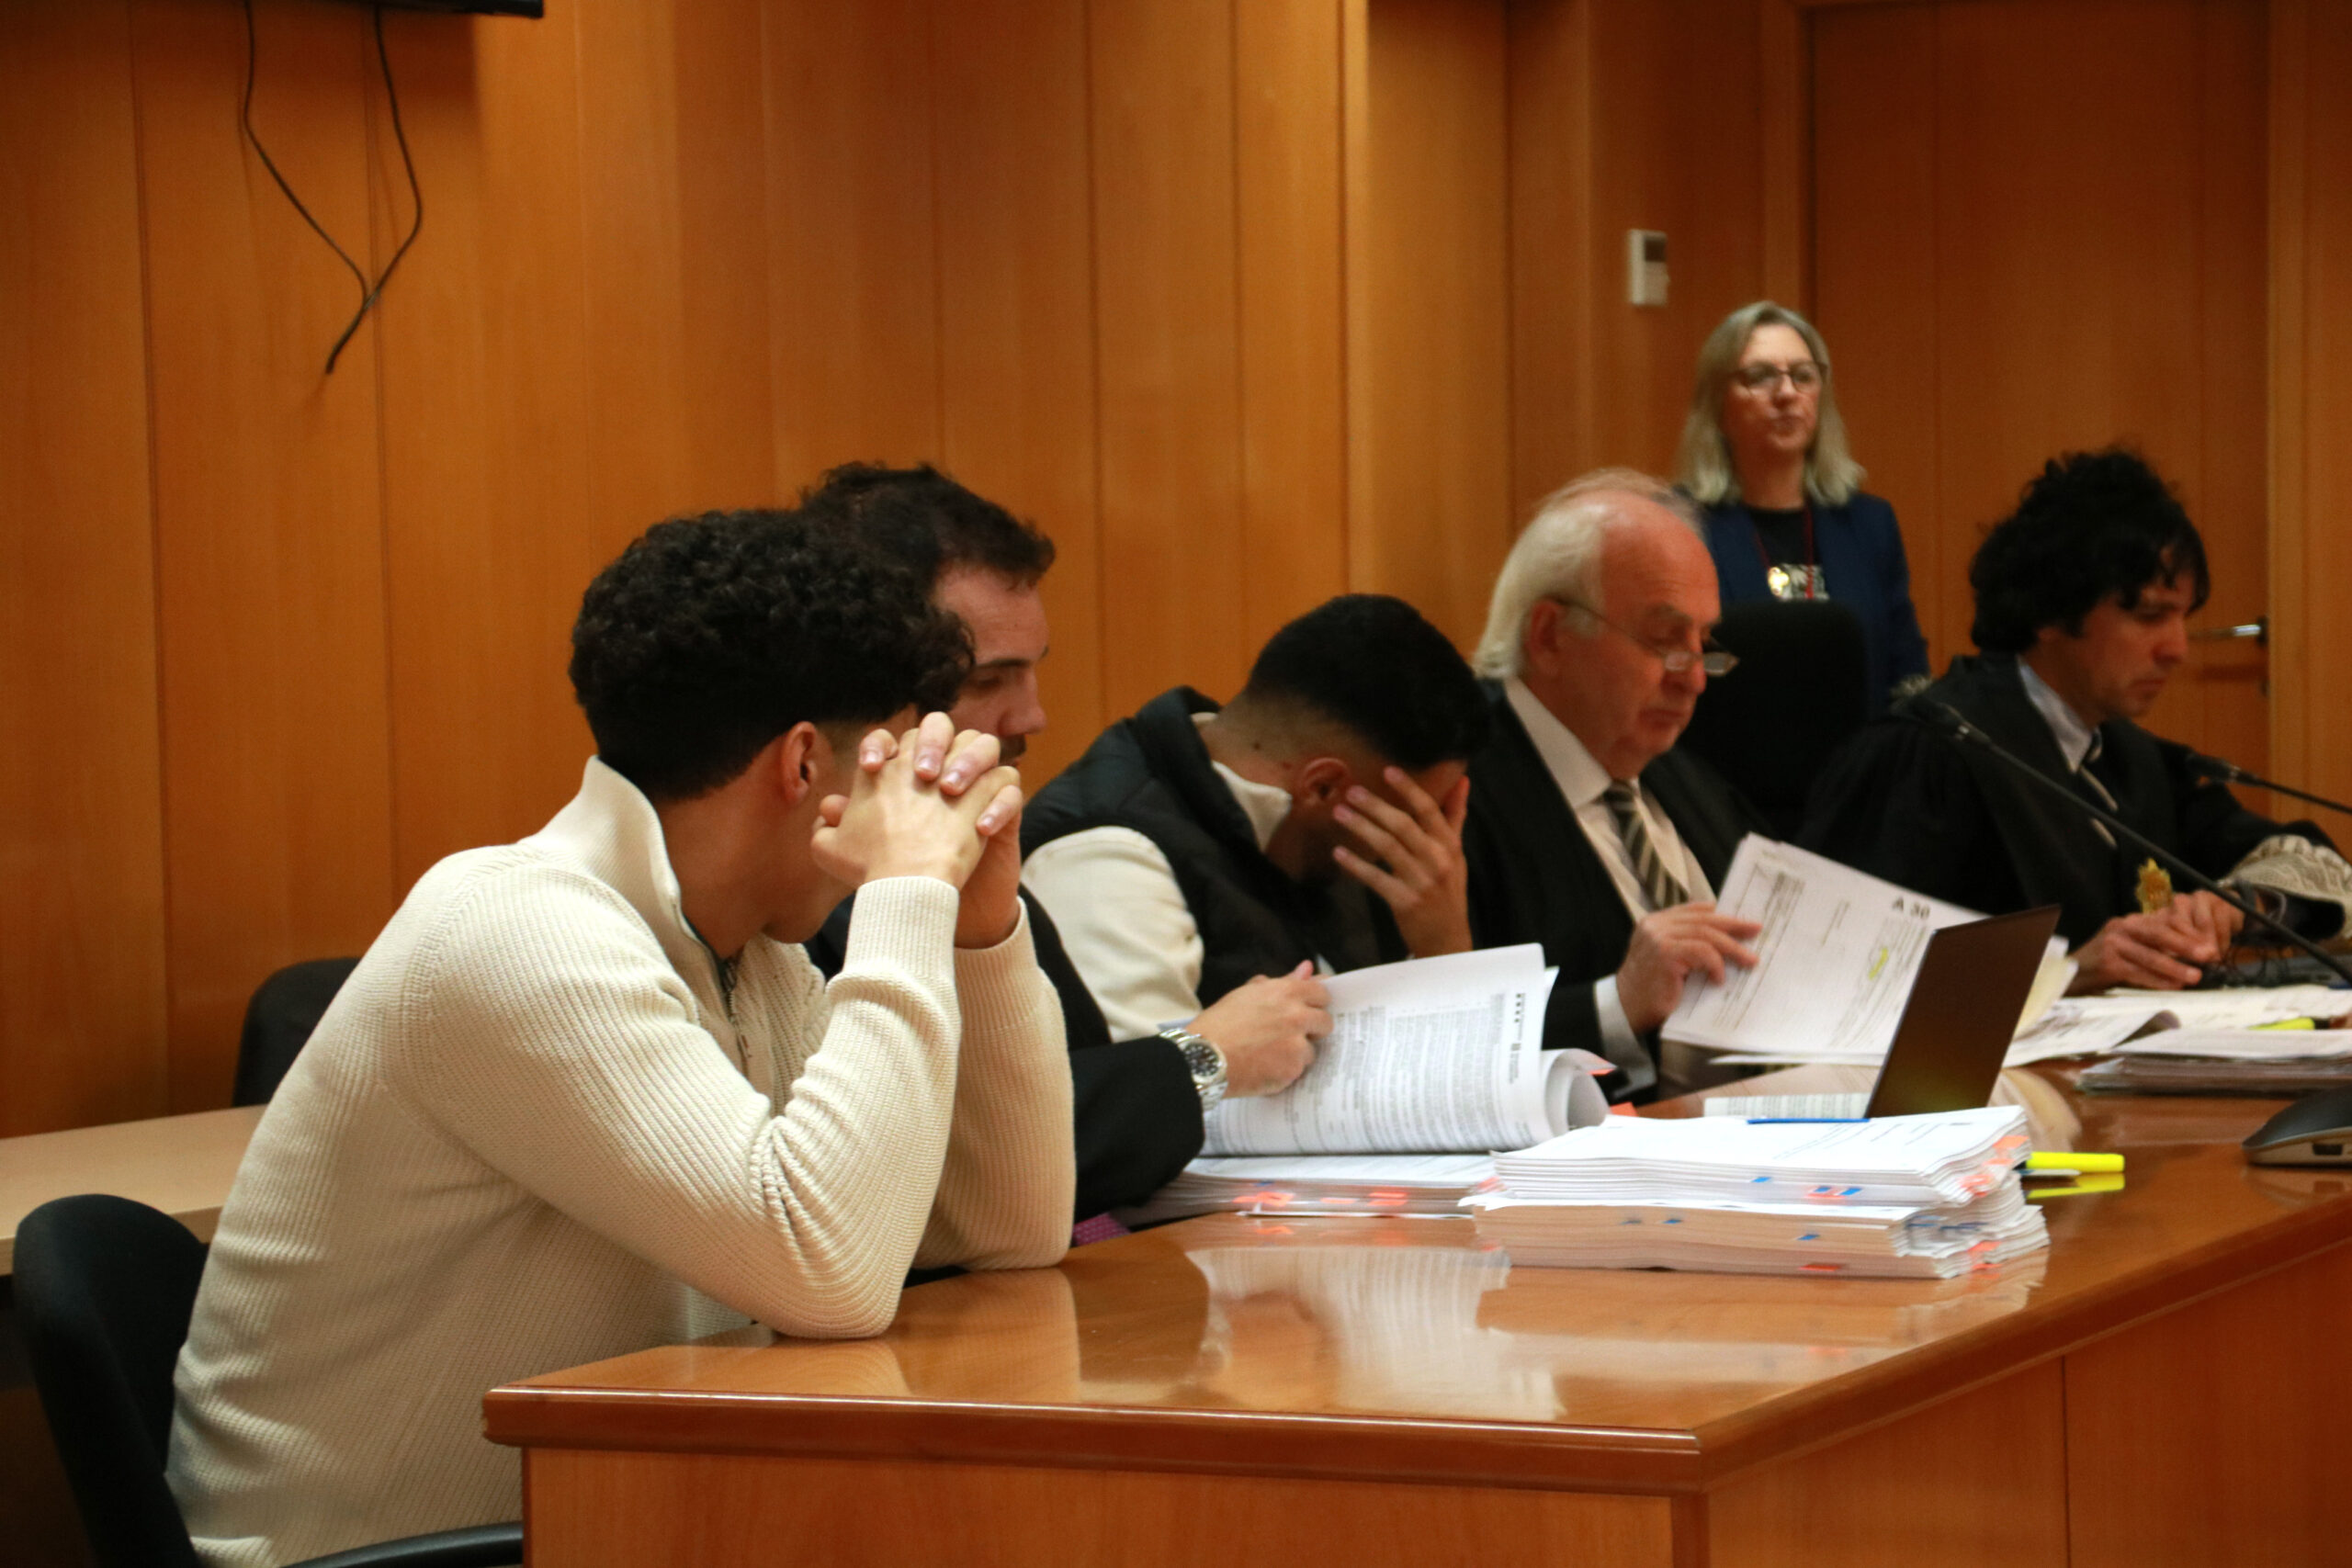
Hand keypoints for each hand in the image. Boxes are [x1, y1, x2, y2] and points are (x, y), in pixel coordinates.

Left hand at [850, 715, 1028, 946]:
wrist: (931, 905)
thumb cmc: (889, 873)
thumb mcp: (850, 854)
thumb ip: (836, 828)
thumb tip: (829, 806)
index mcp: (901, 774)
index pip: (895, 735)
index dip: (881, 742)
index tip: (871, 767)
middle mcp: (938, 773)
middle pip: (943, 726)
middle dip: (933, 741)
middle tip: (924, 774)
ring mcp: (974, 788)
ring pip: (986, 745)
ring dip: (970, 762)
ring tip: (950, 792)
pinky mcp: (1003, 812)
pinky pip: (1010, 790)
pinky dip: (999, 806)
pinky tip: (981, 830)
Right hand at [1191, 962, 1329, 1096]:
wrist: (1203, 1058)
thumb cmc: (1219, 1024)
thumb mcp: (1247, 995)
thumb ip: (1282, 982)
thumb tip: (1307, 968)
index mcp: (1285, 992)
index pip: (1322, 992)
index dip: (1316, 1002)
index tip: (1309, 1009)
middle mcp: (1296, 1016)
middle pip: (1325, 1022)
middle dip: (1312, 1029)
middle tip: (1289, 1036)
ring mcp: (1297, 1045)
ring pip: (1312, 1050)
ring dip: (1296, 1054)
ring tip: (1269, 1056)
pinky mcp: (1293, 1069)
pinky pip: (1299, 1071)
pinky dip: (1285, 1072)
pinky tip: (1265, 1069)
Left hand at [1331, 768, 1472, 956]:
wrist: (1447, 939)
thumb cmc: (1448, 891)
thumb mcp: (1456, 853)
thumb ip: (1455, 816)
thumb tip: (1462, 780)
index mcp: (1449, 845)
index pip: (1429, 810)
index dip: (1409, 789)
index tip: (1388, 771)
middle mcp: (1437, 860)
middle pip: (1403, 825)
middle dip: (1375, 806)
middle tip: (1352, 791)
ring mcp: (1421, 881)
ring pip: (1387, 847)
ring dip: (1361, 828)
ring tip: (1340, 813)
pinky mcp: (1404, 901)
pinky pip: (1375, 878)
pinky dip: (1356, 865)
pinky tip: (1339, 853)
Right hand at [1615, 902, 1762, 1034]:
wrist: (1626, 1009)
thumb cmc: (1651, 989)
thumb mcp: (1670, 960)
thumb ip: (1688, 944)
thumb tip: (1726, 939)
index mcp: (1656, 922)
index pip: (1695, 910)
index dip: (1721, 914)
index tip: (1744, 921)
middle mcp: (1655, 924)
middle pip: (1704, 919)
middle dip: (1734, 925)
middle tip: (1755, 931)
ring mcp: (1658, 936)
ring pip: (1706, 934)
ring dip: (1732, 948)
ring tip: (1749, 961)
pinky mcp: (1664, 953)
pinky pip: (1702, 952)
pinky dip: (1716, 965)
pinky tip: (1719, 980)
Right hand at [2068, 893, 2243, 991]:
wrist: (2070, 975)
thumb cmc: (2105, 962)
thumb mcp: (2129, 946)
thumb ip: (2153, 944)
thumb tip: (2193, 950)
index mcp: (2129, 921)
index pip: (2163, 922)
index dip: (2188, 932)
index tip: (2209, 944)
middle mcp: (2120, 927)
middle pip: (2158, 934)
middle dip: (2186, 945)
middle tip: (2209, 955)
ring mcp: (2112, 944)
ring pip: (2150, 955)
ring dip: (2175, 967)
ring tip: (2195, 976)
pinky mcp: (2107, 963)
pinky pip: (2138, 973)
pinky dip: (2157, 981)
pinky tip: (2173, 986)